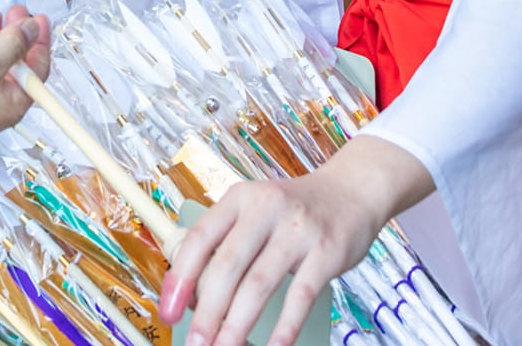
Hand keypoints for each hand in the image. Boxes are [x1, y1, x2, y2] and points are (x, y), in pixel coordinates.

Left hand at [159, 136, 433, 345]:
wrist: (352, 190)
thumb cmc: (294, 211)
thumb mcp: (255, 210)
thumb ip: (227, 243)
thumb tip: (192, 296)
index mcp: (240, 198)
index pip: (200, 239)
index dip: (179, 278)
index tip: (169, 311)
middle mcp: (266, 208)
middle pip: (226, 267)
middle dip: (207, 313)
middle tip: (196, 343)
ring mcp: (298, 229)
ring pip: (258, 285)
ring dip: (237, 326)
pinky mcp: (326, 251)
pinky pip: (300, 296)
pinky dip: (284, 327)